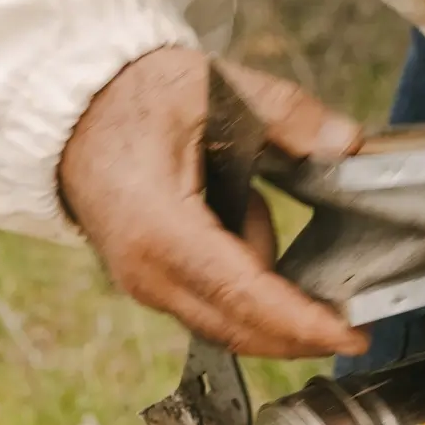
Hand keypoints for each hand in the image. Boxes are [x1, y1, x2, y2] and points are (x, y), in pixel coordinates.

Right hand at [58, 44, 366, 357]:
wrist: (71, 118)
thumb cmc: (131, 101)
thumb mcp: (211, 87)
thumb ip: (284, 114)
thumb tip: (347, 142)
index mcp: (160, 231)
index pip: (244, 295)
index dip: (301, 323)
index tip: (349, 337)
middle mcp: (148, 275)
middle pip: (239, 328)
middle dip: (297, 334)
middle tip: (353, 328)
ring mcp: (146, 287)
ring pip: (227, 321)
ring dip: (266, 291)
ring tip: (251, 198)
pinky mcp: (152, 287)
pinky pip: (211, 305)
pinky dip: (244, 284)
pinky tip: (242, 219)